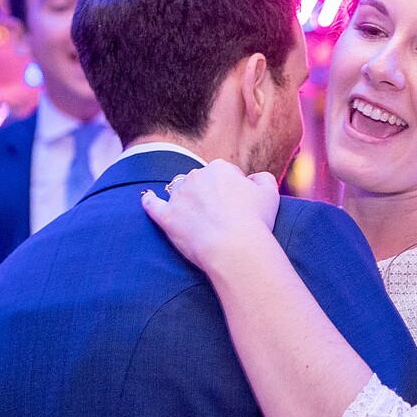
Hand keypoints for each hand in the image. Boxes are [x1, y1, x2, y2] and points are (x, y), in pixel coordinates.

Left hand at [139, 159, 281, 276]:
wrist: (234, 247)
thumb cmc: (255, 221)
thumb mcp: (270, 194)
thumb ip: (263, 179)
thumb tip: (253, 179)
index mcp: (219, 168)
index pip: (224, 172)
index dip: (231, 188)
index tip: (238, 205)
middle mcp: (195, 176)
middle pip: (199, 180)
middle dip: (207, 193)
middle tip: (220, 215)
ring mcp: (178, 197)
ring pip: (178, 191)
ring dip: (183, 198)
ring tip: (193, 213)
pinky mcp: (166, 217)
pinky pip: (152, 205)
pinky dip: (149, 201)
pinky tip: (146, 198)